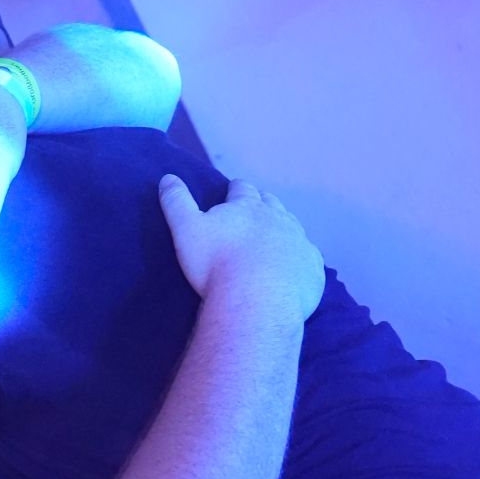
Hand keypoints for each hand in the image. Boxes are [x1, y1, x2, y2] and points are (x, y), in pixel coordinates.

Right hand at [159, 175, 324, 322]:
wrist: (256, 301)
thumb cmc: (216, 264)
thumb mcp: (186, 229)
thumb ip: (176, 202)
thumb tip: (168, 177)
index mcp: (247, 206)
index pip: (242, 189)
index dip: (236, 189)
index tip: (233, 190)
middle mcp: (277, 218)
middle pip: (270, 204)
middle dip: (262, 203)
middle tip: (254, 210)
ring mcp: (298, 242)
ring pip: (292, 226)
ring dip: (282, 227)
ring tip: (274, 236)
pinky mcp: (311, 267)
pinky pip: (308, 256)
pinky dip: (300, 256)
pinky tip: (295, 264)